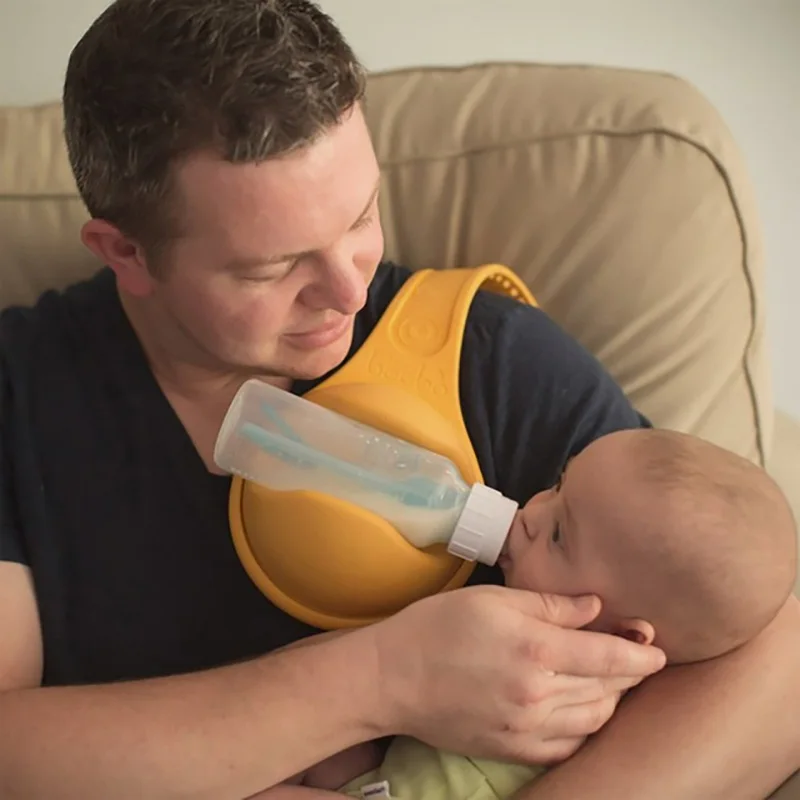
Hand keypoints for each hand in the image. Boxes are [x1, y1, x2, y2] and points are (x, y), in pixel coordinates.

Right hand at [370, 585, 665, 763]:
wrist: (392, 677)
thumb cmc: (438, 626)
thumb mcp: (492, 600)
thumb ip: (550, 604)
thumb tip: (594, 607)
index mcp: (535, 649)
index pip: (608, 657)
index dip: (639, 654)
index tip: (657, 650)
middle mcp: (537, 694)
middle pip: (606, 689)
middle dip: (629, 674)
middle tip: (637, 658)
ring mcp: (526, 728)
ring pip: (593, 720)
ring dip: (610, 701)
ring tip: (610, 682)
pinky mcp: (513, 749)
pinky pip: (567, 746)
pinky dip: (584, 729)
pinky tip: (582, 711)